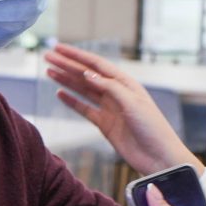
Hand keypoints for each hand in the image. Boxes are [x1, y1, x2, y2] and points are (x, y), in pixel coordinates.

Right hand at [44, 44, 200, 175]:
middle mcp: (116, 93)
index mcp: (125, 83)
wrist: (158, 157)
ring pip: (83, 90)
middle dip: (67, 65)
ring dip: (66, 80)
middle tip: (47, 56)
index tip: (59, 49)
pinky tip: (59, 93)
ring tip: (49, 71)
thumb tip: (87, 73)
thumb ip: (109, 87)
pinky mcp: (105, 124)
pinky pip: (85, 109)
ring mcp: (110, 108)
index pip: (96, 65)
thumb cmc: (152, 127)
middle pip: (87, 75)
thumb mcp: (132, 103)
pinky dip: (72, 101)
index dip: (77, 56)